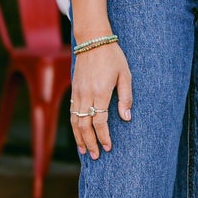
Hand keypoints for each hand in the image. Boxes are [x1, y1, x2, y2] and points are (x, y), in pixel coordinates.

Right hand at [69, 41, 132, 159]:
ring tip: (84, 151)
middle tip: (95, 156)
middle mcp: (86, 95)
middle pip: (84, 125)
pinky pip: (72, 113)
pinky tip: (78, 134)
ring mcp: (77, 93)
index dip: (103, 136)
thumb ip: (125, 98)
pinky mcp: (73, 90)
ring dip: (79, 137)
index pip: (100, 121)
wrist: (92, 40)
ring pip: (75, 121)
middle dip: (90, 142)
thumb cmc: (113, 57)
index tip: (108, 147)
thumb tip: (126, 118)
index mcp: (100, 92)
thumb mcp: (125, 75)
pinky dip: (74, 126)